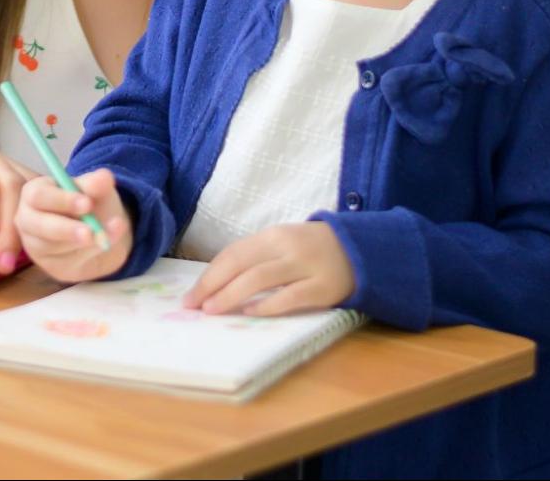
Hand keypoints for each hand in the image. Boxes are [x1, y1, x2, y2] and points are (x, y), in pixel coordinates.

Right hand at [16, 169, 130, 282]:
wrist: (98, 231)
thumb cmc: (89, 203)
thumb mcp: (95, 190)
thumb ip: (96, 184)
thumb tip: (105, 176)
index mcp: (34, 193)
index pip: (39, 196)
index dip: (63, 200)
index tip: (88, 203)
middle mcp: (28, 219)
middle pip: (38, 225)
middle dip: (66, 229)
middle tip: (90, 232)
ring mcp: (35, 244)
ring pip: (53, 246)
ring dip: (83, 243)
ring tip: (105, 236)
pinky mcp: (48, 264)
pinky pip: (66, 261)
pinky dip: (89, 253)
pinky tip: (103, 245)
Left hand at [183, 222, 354, 315]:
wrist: (359, 250)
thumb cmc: (310, 251)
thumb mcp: (282, 245)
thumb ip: (254, 260)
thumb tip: (214, 285)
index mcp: (272, 236)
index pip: (232, 254)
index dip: (208, 275)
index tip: (190, 296)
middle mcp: (286, 247)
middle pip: (241, 265)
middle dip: (213, 286)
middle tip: (193, 306)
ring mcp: (306, 266)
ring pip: (261, 279)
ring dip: (232, 295)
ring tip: (213, 310)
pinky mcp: (323, 287)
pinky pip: (290, 297)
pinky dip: (268, 305)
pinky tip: (250, 313)